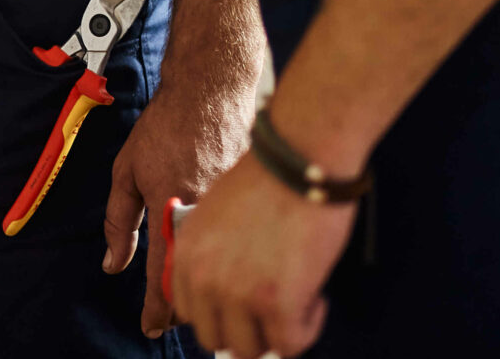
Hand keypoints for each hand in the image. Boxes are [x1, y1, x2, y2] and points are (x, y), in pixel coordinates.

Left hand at [103, 63, 258, 332]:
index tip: (150, 328)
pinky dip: (229, 253)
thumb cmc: (165, 128)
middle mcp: (200, 215)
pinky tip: (224, 252)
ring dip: (207, 279)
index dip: (156, 308)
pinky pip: (237, 241)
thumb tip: (111, 264)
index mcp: (166, 208)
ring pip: (220, 264)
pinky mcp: (250, 203)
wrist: (212, 93)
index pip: (160, 274)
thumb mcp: (126, 169)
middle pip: (195, 278)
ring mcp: (230, 211)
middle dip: (183, 300)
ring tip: (195, 287)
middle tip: (169, 312)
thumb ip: (117, 220)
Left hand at [167, 148, 351, 357]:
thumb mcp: (210, 210)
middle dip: (243, 331)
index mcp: (185, 251)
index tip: (220, 316)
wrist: (297, 158)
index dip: (207, 315)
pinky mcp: (278, 302)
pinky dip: (306, 329)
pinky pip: (289, 344)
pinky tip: (314, 297)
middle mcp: (204, 276)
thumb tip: (216, 286)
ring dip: (274, 332)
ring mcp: (239, 293)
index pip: (185, 309)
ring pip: (250, 349)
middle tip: (270, 311)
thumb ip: (205, 251)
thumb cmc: (264, 178)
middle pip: (214, 337)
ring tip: (294, 299)